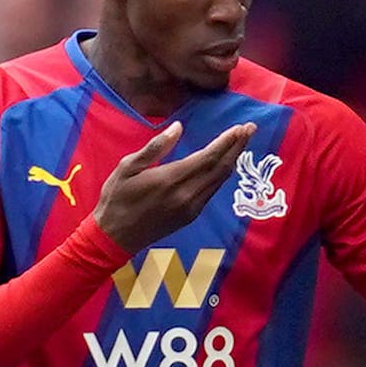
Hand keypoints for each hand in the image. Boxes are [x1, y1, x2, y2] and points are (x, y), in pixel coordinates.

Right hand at [94, 120, 255, 252]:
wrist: (115, 238)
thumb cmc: (116, 198)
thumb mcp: (127, 167)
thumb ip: (155, 147)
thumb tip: (178, 128)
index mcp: (170, 179)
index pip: (208, 157)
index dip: (227, 142)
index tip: (240, 128)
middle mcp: (186, 195)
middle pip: (221, 168)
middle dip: (238, 147)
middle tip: (250, 128)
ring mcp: (191, 207)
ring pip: (220, 181)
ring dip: (233, 160)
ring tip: (242, 142)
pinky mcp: (191, 216)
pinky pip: (212, 191)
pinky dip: (222, 174)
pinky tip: (225, 163)